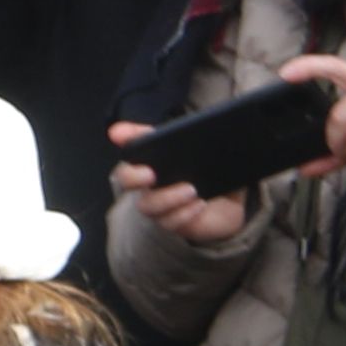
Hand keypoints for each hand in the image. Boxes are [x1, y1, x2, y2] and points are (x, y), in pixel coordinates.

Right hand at [107, 120, 262, 247]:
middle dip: (133, 176)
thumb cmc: (209, 173)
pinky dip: (184, 213)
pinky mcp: (172, 223)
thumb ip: (208, 138)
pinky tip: (199, 204)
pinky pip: (170, 222)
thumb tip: (225, 122)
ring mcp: (158, 205)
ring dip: (168, 198)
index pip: (134, 143)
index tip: (118, 133)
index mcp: (155, 158)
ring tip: (192, 191)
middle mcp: (149, 182)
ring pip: (148, 206)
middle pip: (126, 179)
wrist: (226, 204)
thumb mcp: (210, 152)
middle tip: (151, 174)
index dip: (126, 136)